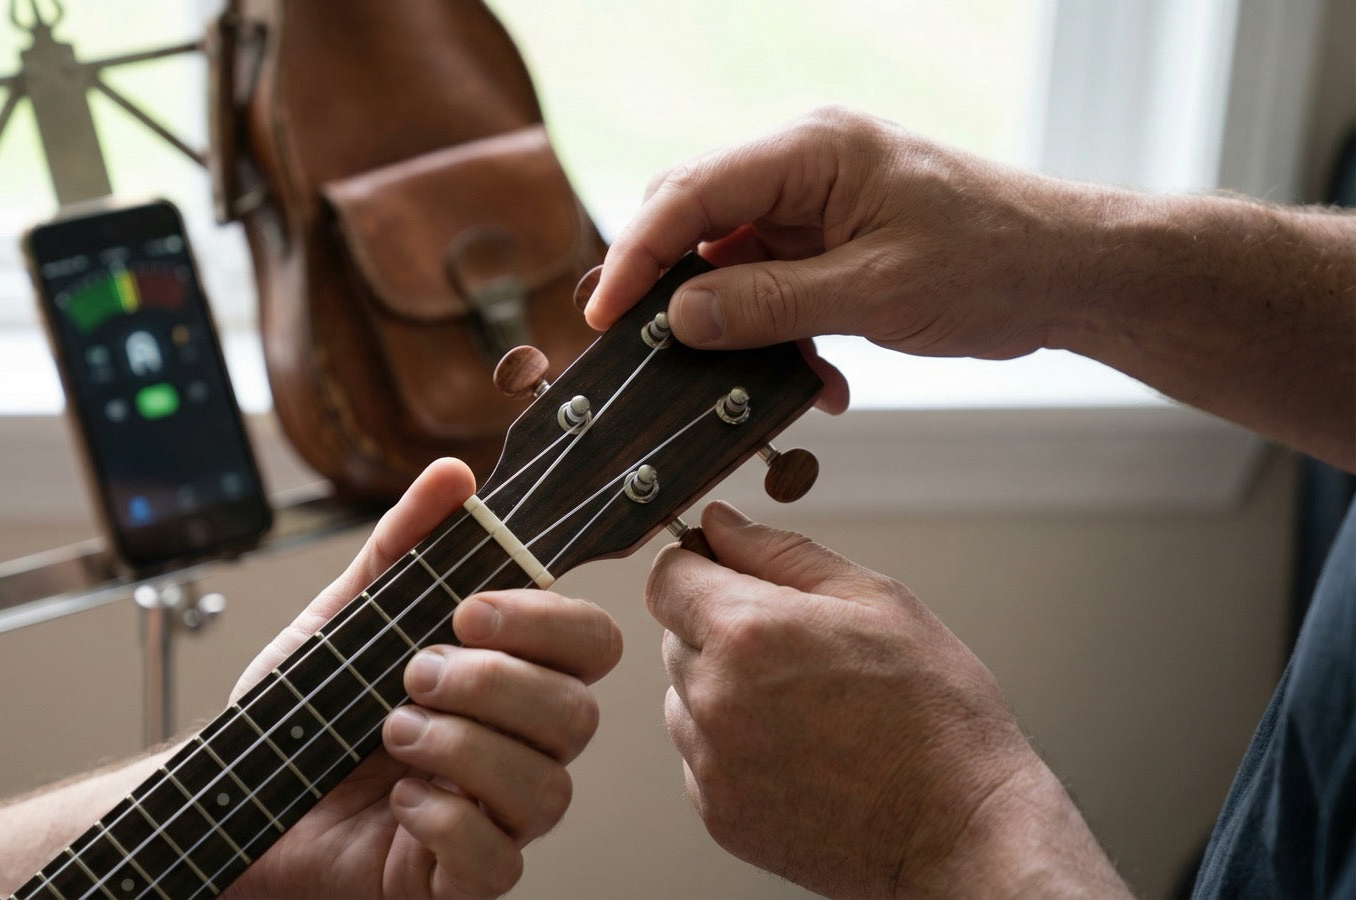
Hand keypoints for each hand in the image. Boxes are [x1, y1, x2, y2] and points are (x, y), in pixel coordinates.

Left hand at [227, 459, 623, 897]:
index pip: (589, 643)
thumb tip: (454, 477)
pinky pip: (497, 860)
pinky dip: (446, 820)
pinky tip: (400, 801)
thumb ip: (399, 547)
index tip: (465, 611)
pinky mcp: (462, 879)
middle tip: (411, 674)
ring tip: (391, 732)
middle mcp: (518, 746)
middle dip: (491, 684)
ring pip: (548, 788)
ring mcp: (497, 816)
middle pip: (578, 712)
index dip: (547, 622)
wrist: (234, 797)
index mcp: (508, 675)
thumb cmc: (301, 714)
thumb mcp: (342, 616)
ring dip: (461, 749)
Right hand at [586, 106, 1093, 360]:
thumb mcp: (877, 294)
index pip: (693, 193)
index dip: (638, 254)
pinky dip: (775, 332)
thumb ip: (770, 305)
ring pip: (727, 257)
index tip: (604, 316)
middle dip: (668, 287)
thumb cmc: (995, 263)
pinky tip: (813, 379)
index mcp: (813, 150)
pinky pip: (770, 281)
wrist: (1070, 272)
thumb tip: (680, 320)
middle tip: (642, 350)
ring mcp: (816, 201)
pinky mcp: (830, 238)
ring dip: (733, 323)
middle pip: (695, 216)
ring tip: (752, 382)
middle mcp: (804, 163)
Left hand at [648, 502, 1125, 896]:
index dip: (698, 567)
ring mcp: (711, 763)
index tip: (731, 575)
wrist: (959, 828)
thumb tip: (719, 523)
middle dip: (718, 627)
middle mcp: (714, 698)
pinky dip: (733, 745)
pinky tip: (798, 749)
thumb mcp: (876, 600)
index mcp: (747, 633)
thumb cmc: (936, 712)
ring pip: (684, 697)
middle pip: (673, 635)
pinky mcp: (718, 812)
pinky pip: (701, 755)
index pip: (666, 577)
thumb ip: (781, 552)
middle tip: (797, 649)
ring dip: (722, 688)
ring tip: (803, 706)